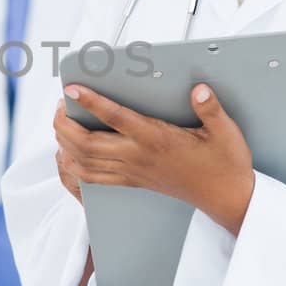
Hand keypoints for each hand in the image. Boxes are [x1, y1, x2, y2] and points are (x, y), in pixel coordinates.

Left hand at [55, 82, 255, 236]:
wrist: (225, 197)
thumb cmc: (224, 163)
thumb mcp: (225, 132)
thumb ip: (210, 109)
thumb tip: (199, 90)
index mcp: (157, 139)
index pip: (116, 118)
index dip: (91, 102)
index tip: (73, 88)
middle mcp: (139, 157)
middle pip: (87, 143)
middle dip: (65, 124)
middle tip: (60, 104)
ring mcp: (132, 172)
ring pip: (85, 162)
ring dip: (65, 143)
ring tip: (61, 123)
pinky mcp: (132, 181)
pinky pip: (93, 178)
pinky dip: (74, 166)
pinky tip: (68, 153)